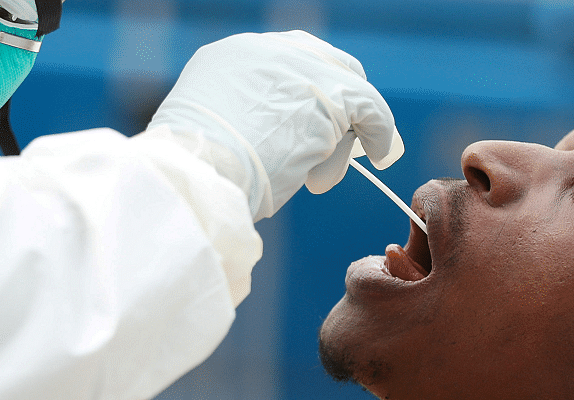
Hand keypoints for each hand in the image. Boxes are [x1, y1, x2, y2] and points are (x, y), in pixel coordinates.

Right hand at [149, 30, 403, 220]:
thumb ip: (241, 122)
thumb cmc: (194, 175)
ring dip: (344, 133)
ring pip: (346, 91)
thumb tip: (271, 143)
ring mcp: (300, 69)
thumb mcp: (209, 133)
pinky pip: (370, 108)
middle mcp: (267, 51)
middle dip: (337, 102)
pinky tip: (379, 154)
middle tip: (341, 137)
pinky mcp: (329, 96)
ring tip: (322, 172)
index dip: (307, 92)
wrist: (195, 175)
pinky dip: (379, 131)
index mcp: (231, 57)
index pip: (287, 61)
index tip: (313, 119)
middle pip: (325, 63)